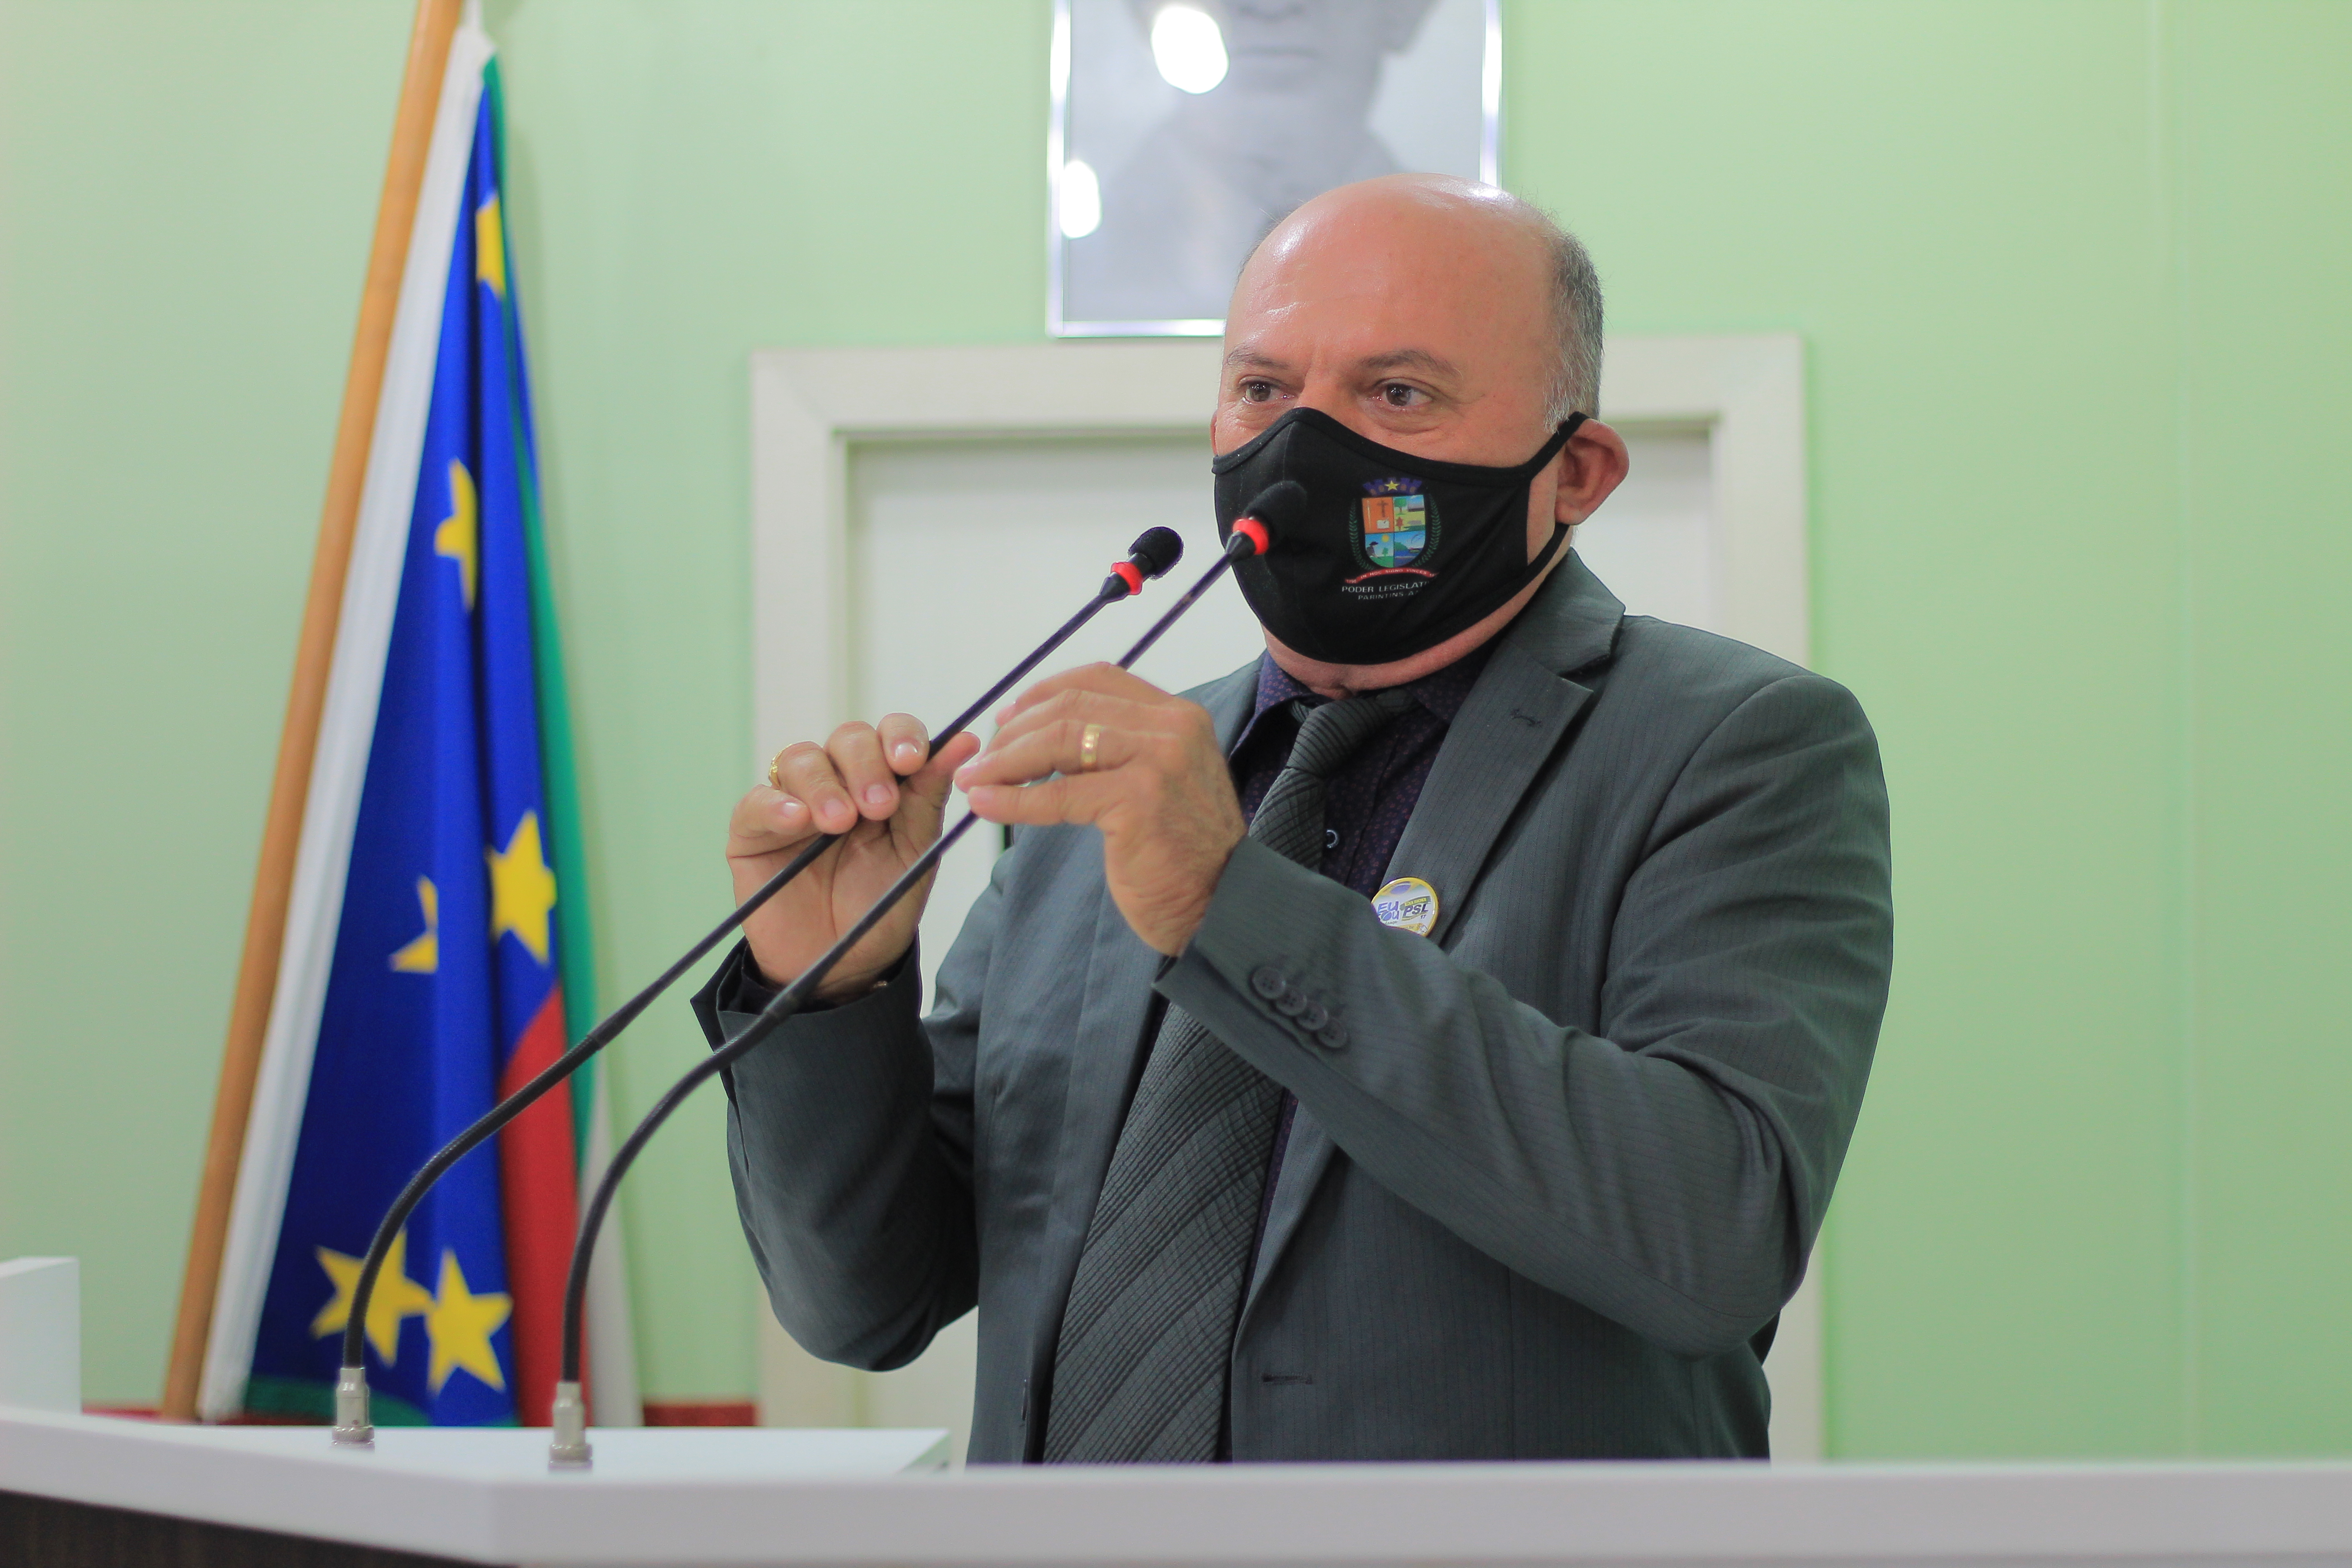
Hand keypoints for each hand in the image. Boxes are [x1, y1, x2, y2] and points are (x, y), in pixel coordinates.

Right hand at [729, 717, 979, 1001]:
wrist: (843, 966)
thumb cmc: (881, 905)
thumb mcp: (915, 852)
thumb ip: (930, 796)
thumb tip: (965, 741)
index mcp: (882, 780)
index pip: (890, 733)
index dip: (901, 736)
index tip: (912, 761)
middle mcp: (837, 781)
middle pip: (847, 738)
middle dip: (866, 765)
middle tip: (880, 807)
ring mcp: (792, 801)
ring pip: (801, 758)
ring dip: (825, 785)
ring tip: (840, 823)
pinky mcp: (752, 830)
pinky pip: (757, 800)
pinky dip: (778, 804)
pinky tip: (798, 821)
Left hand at [956, 665, 1244, 954]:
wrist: (1219, 902)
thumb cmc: (1182, 849)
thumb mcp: (1159, 778)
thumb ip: (1121, 746)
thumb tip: (1044, 730)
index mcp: (1178, 715)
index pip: (1097, 680)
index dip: (1043, 694)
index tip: (1007, 720)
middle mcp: (1172, 728)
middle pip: (1071, 708)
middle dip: (1015, 731)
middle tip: (983, 759)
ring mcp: (1158, 762)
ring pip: (1061, 741)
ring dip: (1006, 760)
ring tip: (976, 779)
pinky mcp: (1139, 802)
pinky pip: (1060, 794)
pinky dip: (1014, 799)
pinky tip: (987, 805)